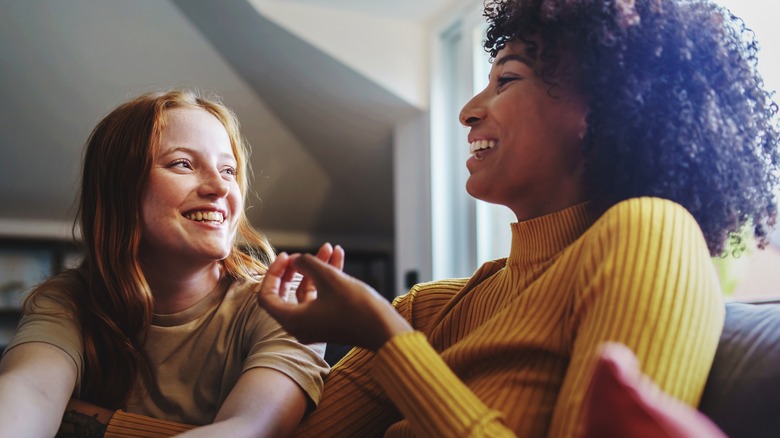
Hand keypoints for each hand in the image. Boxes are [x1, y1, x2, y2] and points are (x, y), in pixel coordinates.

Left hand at [257, 248, 411, 350]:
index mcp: (293, 320)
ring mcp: (316, 325)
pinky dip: (327, 280)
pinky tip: (338, 257)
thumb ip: (308, 264)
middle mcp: (300, 326)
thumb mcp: (329, 278)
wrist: (384, 329)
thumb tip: (297, 260)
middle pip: (286, 294)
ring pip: (308, 292)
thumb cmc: (356, 307)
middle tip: (301, 254)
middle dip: (295, 269)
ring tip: (329, 248)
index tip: (286, 257)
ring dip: (317, 269)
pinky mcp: (330, 322)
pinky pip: (321, 297)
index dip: (273, 273)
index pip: (267, 296)